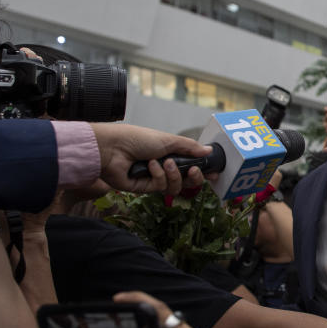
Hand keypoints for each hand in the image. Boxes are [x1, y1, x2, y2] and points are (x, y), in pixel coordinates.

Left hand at [90, 123, 212, 194]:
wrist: (113, 148)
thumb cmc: (138, 139)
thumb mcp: (169, 140)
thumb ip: (190, 147)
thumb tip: (209, 150)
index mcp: (171, 155)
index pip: (191, 167)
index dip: (202, 172)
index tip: (213, 173)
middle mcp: (164, 168)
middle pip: (187, 182)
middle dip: (194, 177)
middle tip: (194, 170)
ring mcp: (154, 179)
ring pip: (175, 187)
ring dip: (173, 175)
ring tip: (165, 162)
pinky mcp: (144, 189)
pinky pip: (160, 187)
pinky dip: (157, 175)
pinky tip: (149, 165)